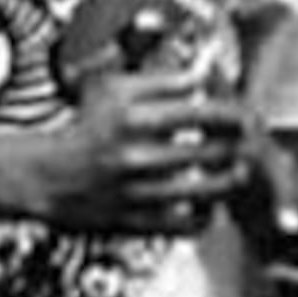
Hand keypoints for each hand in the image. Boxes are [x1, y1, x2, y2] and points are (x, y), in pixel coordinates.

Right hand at [14, 60, 246, 237]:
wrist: (49, 176)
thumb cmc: (84, 128)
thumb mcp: (111, 88)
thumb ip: (158, 79)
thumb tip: (200, 75)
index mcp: (133, 117)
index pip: (205, 111)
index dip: (234, 112)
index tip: (243, 114)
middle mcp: (138, 155)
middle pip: (216, 150)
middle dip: (240, 145)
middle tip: (248, 142)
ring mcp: (141, 191)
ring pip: (211, 188)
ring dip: (232, 178)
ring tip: (236, 169)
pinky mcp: (141, 220)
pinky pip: (191, 221)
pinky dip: (207, 212)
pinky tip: (208, 200)